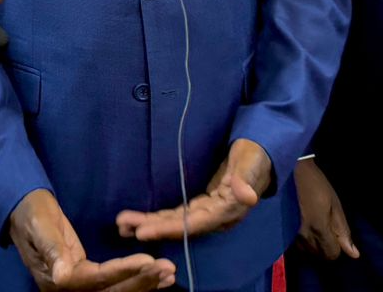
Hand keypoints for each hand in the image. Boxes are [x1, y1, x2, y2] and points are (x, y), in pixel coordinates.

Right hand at [9, 190, 174, 290]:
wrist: (22, 210)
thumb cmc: (31, 214)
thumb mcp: (40, 226)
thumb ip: (52, 250)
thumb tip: (62, 275)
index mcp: (56, 279)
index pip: (96, 279)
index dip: (123, 271)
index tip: (148, 259)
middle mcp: (69, 289)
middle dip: (141, 281)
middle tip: (168, 267)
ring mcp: (78, 285)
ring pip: (116, 291)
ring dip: (144, 284)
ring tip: (169, 274)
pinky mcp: (86, 278)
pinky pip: (114, 284)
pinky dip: (136, 281)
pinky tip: (158, 278)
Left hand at [115, 138, 271, 240]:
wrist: (261, 153)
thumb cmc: (255, 155)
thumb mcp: (250, 163)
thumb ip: (245, 178)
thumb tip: (248, 196)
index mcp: (227, 210)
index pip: (194, 224)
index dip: (169, 228)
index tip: (143, 230)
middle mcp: (215, 217)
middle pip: (180, 226)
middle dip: (152, 227)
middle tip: (123, 226)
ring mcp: (207, 212)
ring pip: (175, 222)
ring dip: (150, 223)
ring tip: (122, 224)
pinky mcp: (201, 206)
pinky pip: (177, 215)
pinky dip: (158, 218)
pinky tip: (139, 220)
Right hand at [292, 158, 358, 260]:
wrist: (292, 171)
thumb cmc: (317, 186)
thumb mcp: (335, 205)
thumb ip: (343, 230)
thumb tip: (354, 254)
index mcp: (319, 228)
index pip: (332, 254)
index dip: (338, 246)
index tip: (336, 233)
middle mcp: (304, 236)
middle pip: (320, 256)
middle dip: (327, 247)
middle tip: (327, 228)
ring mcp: (292, 234)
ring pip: (308, 252)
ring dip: (315, 245)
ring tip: (316, 228)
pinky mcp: (285, 230)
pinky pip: (297, 246)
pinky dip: (304, 242)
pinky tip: (305, 228)